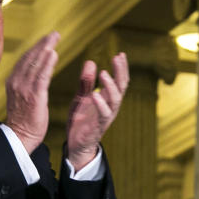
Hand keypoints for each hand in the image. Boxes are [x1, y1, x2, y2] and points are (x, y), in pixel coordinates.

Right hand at [5, 31, 58, 152]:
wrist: (19, 137)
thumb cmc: (23, 120)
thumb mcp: (20, 97)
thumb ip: (24, 84)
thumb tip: (31, 73)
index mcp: (13, 82)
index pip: (25, 60)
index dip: (36, 48)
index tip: (46, 40)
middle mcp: (17, 82)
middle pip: (30, 57)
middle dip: (42, 44)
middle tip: (54, 34)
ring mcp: (24, 89)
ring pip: (35, 63)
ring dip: (46, 48)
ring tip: (55, 38)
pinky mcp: (34, 96)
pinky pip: (41, 76)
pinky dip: (47, 63)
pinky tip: (53, 53)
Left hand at [66, 51, 128, 170]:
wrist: (77, 144)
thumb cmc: (82, 120)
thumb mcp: (82, 97)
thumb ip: (87, 81)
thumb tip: (90, 61)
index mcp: (108, 98)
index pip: (119, 80)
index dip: (121, 67)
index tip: (121, 54)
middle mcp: (111, 106)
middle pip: (121, 86)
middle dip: (121, 72)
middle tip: (118, 57)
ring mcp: (106, 116)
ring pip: (115, 99)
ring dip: (110, 86)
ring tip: (104, 73)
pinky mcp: (98, 125)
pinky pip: (103, 114)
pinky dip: (100, 103)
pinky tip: (95, 94)